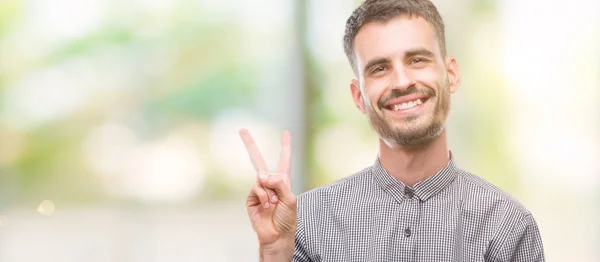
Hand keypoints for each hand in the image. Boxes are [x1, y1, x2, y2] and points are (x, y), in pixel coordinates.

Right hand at [239, 129, 296, 253]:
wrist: (277, 235)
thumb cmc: (287, 218)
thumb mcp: (290, 198)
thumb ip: (278, 183)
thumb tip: (261, 174)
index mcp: (283, 181)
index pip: (284, 160)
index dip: (285, 146)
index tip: (286, 133)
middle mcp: (269, 182)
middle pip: (258, 160)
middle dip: (250, 145)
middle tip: (242, 129)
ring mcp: (259, 189)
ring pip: (261, 178)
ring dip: (269, 190)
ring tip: (273, 203)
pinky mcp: (250, 198)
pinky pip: (256, 188)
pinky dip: (263, 196)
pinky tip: (267, 205)